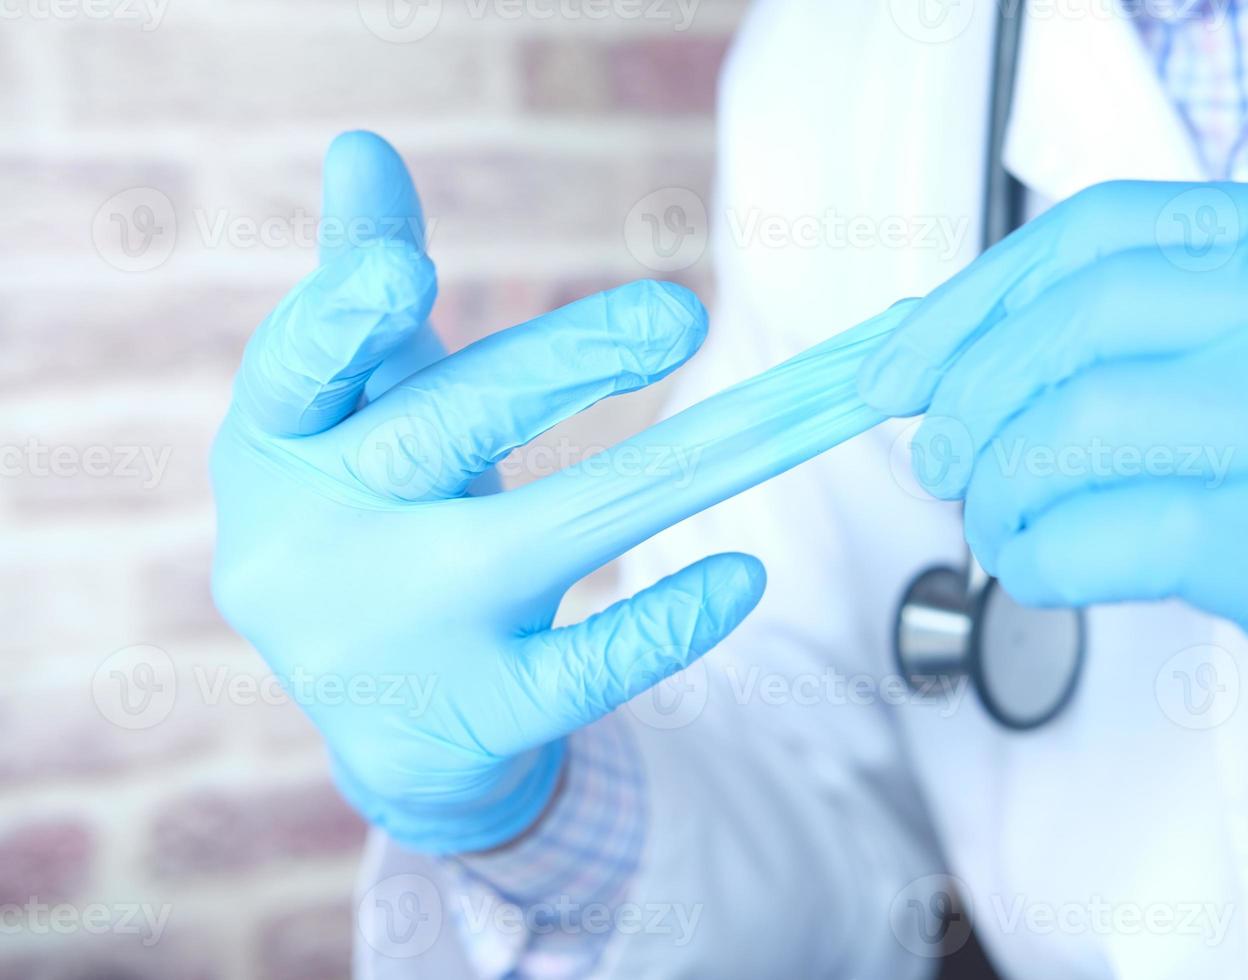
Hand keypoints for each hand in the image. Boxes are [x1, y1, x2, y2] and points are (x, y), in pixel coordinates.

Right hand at [213, 132, 901, 853]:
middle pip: (438, 436)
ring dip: (651, 478)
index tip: (410, 274)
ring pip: (530, 543)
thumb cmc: (375, 511)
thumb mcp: (362, 405)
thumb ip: (367, 286)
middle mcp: (316, 542)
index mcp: (282, 445)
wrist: (382, 718)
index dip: (344, 321)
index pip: (301, 370)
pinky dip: (665, 624)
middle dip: (559, 368)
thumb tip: (362, 146)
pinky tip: (740, 578)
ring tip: (759, 428)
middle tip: (680, 314)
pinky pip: (581, 673)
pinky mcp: (473, 717)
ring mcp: (393, 639)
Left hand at [860, 180, 1247, 852]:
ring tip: (998, 524)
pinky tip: (1040, 570)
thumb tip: (952, 353)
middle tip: (940, 456)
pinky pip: (1105, 533)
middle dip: (972, 391)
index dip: (978, 297)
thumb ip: (1149, 342)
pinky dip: (1036, 556)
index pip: (1105, 231)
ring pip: (1081, 419)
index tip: (906, 364)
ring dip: (998, 485)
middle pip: (1082, 314)